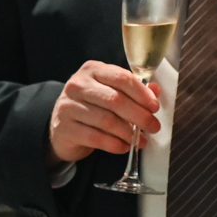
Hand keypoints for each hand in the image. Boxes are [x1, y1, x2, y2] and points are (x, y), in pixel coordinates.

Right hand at [47, 60, 161, 165]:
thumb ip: (132, 90)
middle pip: (115, 100)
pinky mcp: (66, 128)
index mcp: (92, 70)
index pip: (121, 78)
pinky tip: (124, 146)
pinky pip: (96, 138)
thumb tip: (155, 90)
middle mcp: (78, 85)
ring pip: (107, 120)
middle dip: (139, 115)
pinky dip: (115, 144)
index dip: (142, 93)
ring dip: (128, 133)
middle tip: (153, 126)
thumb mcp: (110, 92)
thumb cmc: (91, 106)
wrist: (61, 126)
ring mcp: (69, 106)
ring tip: (140, 140)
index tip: (154, 107)